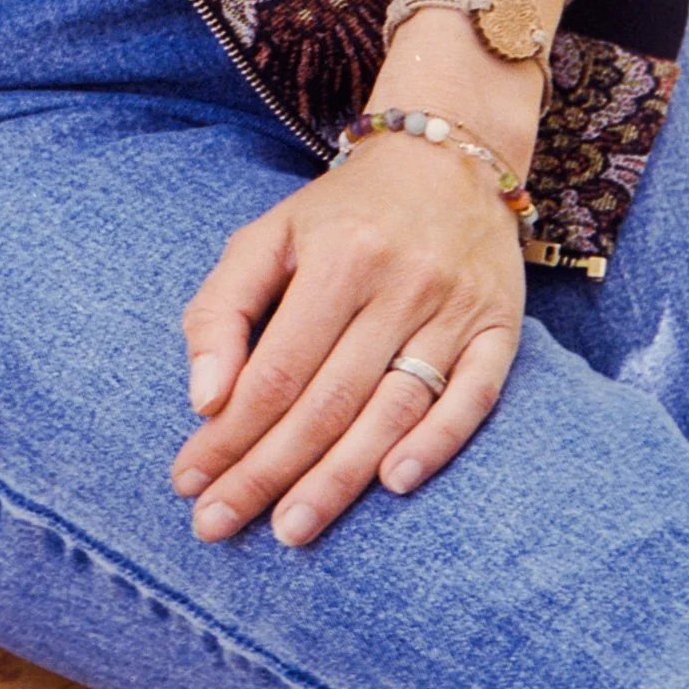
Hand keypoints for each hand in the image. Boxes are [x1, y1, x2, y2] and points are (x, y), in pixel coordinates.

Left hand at [171, 134, 524, 547]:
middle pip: (327, 399)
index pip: (276, 367)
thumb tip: (202, 399)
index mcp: (336, 257)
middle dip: (267, 471)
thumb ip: (222, 309)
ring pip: (392, 409)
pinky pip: (471, 400)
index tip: (188, 481)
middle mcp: (398, 285)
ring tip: (290, 528)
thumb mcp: (269, 236)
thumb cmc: (341, 214)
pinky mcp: (500, 331)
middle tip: (218, 524)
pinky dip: (435, 444)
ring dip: (340, 478)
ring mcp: (454, 310)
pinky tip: (392, 486)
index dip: (230, 431)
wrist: (447, 160)